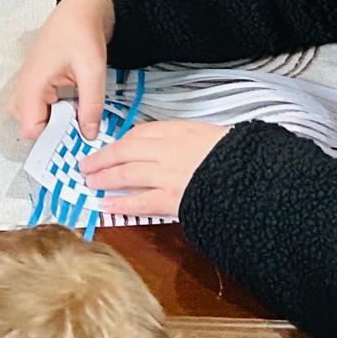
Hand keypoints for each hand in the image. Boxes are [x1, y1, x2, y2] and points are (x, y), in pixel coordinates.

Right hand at [7, 0, 114, 138]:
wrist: (80, 7)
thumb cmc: (81, 31)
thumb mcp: (92, 71)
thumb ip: (91, 105)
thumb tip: (89, 134)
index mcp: (33, 83)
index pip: (30, 128)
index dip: (52, 138)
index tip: (74, 138)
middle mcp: (25, 84)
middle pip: (27, 124)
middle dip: (51, 132)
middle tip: (78, 128)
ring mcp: (29, 82)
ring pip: (31, 115)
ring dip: (52, 121)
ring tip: (76, 114)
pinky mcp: (38, 80)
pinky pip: (38, 105)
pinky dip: (54, 111)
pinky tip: (74, 104)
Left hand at [80, 120, 228, 217]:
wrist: (250, 175)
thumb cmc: (233, 154)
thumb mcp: (204, 133)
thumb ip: (179, 138)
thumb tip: (157, 147)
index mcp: (175, 131)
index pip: (138, 133)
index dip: (119, 143)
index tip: (110, 149)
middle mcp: (166, 150)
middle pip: (124, 152)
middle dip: (102, 160)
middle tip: (86, 165)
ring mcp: (166, 175)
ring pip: (126, 175)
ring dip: (104, 179)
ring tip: (90, 183)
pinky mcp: (172, 199)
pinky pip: (140, 202)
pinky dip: (120, 204)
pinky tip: (106, 205)